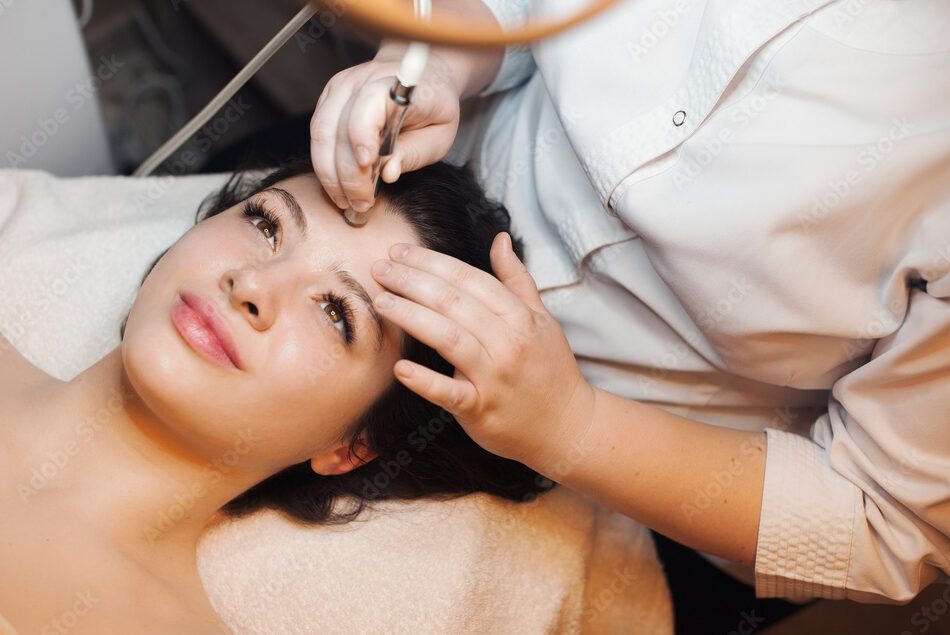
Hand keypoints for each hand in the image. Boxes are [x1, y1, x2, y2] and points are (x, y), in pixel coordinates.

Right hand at [310, 51, 462, 212]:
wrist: (422, 79)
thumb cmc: (433, 111)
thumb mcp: (438, 135)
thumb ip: (414, 153)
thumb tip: (388, 173)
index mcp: (396, 84)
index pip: (369, 104)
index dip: (362, 135)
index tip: (366, 165)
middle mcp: (363, 79)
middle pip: (339, 126)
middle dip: (346, 172)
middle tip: (360, 203)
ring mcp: (341, 87)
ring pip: (320, 133)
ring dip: (329, 173)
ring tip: (346, 201)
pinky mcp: (328, 99)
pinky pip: (316, 135)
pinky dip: (324, 164)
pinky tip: (338, 186)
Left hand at [370, 232, 596, 472]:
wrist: (568, 426)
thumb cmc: (550, 369)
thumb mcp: (541, 319)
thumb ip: (516, 279)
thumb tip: (500, 239)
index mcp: (520, 317)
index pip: (469, 279)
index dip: (432, 261)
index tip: (400, 251)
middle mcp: (508, 343)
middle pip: (453, 302)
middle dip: (412, 281)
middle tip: (379, 268)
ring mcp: (495, 377)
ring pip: (448, 338)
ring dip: (411, 316)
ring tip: (381, 302)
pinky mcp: (482, 410)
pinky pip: (450, 394)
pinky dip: (425, 381)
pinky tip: (401, 368)